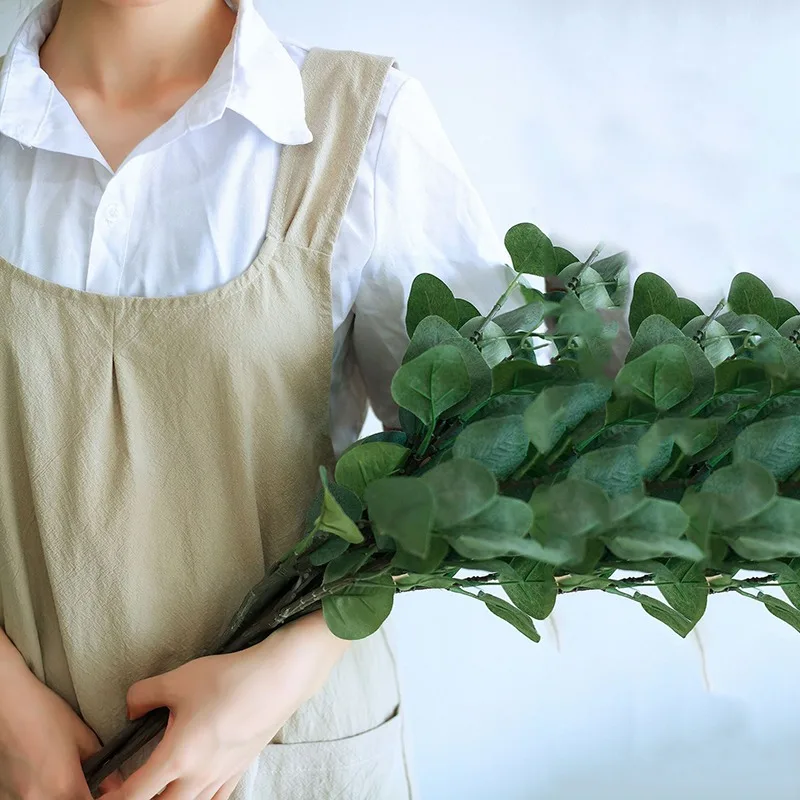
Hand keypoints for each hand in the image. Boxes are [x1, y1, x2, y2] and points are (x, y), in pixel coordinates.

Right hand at [0, 647, 122, 798]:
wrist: (7, 705)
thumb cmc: (43, 714)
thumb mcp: (81, 734)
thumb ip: (101, 762)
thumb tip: (114, 782)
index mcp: (63, 786)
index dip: (100, 796)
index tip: (102, 788)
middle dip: (80, 795)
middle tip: (84, 781)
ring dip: (59, 796)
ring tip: (60, 776)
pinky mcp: (3, 796)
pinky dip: (39, 795)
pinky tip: (41, 777)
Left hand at [105, 610, 350, 799]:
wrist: (279, 679)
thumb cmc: (229, 679)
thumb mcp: (178, 679)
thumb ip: (143, 695)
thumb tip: (130, 709)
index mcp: (176, 758)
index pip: (132, 797)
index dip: (111, 798)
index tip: (102, 790)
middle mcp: (197, 778)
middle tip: (127, 790)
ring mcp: (220, 778)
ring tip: (161, 788)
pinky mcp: (239, 771)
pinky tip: (194, 790)